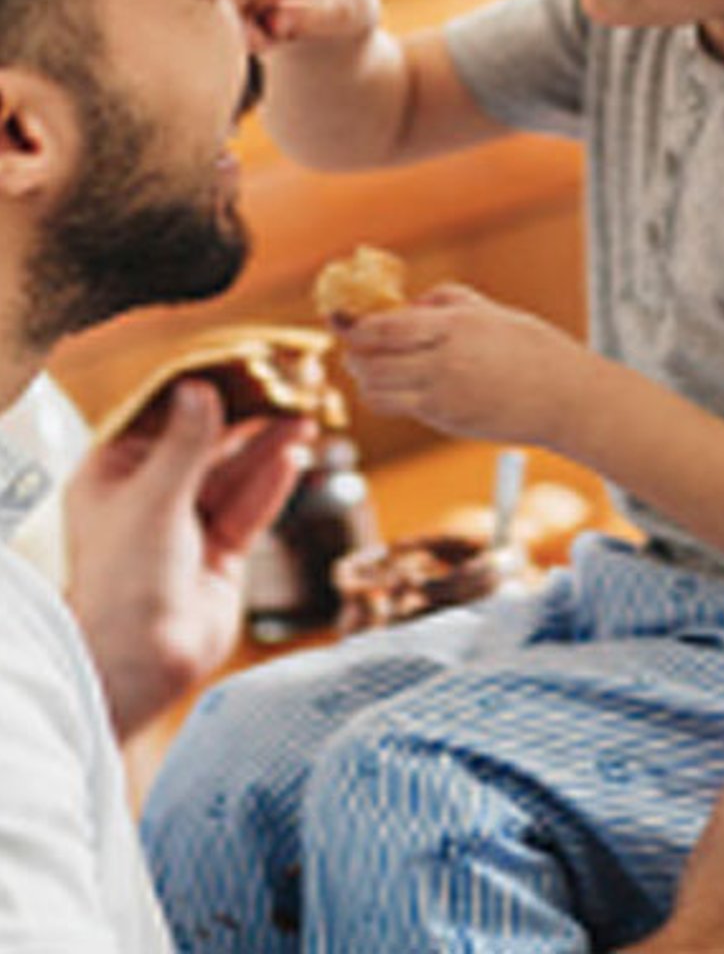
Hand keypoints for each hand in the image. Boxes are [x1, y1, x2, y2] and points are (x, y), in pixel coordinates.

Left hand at [64, 380, 313, 741]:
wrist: (140, 665)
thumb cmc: (123, 586)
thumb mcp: (153, 502)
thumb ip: (186, 444)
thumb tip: (201, 388)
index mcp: (113, 474)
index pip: (162, 416)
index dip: (203, 388)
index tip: (242, 361)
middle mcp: (149, 494)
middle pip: (206, 442)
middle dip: (247, 416)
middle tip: (289, 388)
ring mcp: (187, 523)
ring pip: (235, 472)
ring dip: (268, 446)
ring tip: (306, 420)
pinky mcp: (221, 550)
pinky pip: (251, 507)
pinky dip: (272, 483)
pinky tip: (294, 459)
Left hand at [335, 284, 592, 446]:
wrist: (566, 399)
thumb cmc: (534, 349)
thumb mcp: (490, 312)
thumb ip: (444, 303)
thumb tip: (406, 307)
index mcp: (456, 329)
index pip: (385, 328)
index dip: (355, 324)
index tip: (342, 317)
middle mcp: (444, 364)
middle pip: (371, 364)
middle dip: (355, 354)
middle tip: (356, 344)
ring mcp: (443, 398)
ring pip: (377, 392)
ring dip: (367, 378)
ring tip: (376, 366)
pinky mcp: (446, 421)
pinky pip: (402, 407)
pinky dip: (391, 395)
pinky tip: (404, 383)